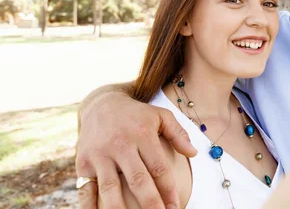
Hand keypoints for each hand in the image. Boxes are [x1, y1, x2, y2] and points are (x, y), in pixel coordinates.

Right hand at [76, 91, 196, 208]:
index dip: (168, 190)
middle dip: (150, 203)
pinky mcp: (83, 163)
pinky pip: (85, 190)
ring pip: (111, 188)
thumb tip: (194, 153)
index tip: (175, 207)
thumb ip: (178, 133)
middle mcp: (121, 145)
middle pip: (137, 180)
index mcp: (142, 134)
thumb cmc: (137, 115)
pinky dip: (89, 207)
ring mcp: (100, 155)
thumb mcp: (160, 116)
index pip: (158, 168)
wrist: (101, 104)